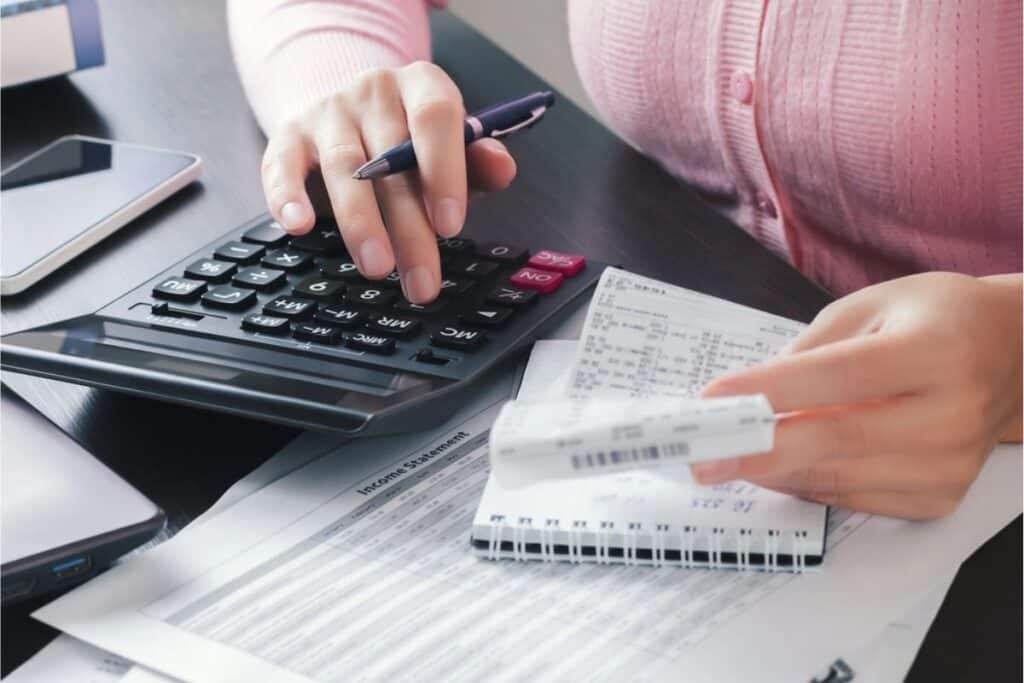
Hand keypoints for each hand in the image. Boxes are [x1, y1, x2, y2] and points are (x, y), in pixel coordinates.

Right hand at [259, 61, 517, 302]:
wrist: (350, 110)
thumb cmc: (410, 139)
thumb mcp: (452, 147)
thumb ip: (478, 161)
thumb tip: (503, 169)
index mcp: (422, 85)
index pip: (435, 118)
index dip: (444, 172)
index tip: (450, 226)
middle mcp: (374, 90)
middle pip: (392, 158)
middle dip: (409, 227)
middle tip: (421, 279)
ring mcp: (329, 111)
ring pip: (344, 167)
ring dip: (360, 223)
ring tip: (377, 268)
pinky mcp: (289, 135)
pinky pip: (282, 165)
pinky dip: (287, 196)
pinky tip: (298, 226)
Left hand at [692, 272, 1022, 519]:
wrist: (1012, 359)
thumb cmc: (932, 321)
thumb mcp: (870, 307)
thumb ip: (810, 351)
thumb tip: (749, 399)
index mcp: (937, 351)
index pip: (841, 377)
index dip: (772, 391)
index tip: (713, 399)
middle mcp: (952, 414)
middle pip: (836, 440)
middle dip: (755, 450)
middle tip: (699, 457)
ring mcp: (949, 465)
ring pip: (836, 478)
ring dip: (771, 469)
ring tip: (724, 455)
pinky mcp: (938, 498)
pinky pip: (850, 499)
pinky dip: (804, 483)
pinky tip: (778, 462)